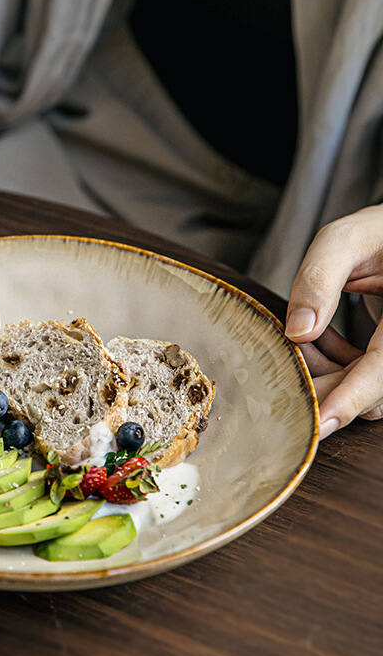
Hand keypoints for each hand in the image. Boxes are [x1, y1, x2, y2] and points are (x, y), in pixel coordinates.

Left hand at [285, 204, 382, 438]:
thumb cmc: (378, 232)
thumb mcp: (345, 239)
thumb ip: (320, 279)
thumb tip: (297, 332)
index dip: (351, 398)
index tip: (321, 423)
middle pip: (373, 390)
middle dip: (323, 382)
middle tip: (281, 363)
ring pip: (366, 389)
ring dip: (325, 372)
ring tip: (301, 336)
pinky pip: (366, 376)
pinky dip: (334, 365)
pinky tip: (314, 338)